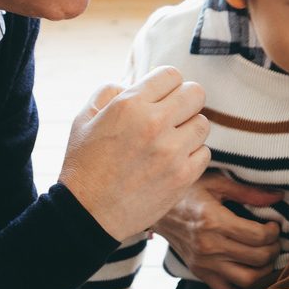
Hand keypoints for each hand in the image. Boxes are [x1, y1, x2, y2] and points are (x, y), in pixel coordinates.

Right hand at [58, 68, 211, 241]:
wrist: (87, 214)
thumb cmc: (84, 165)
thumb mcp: (84, 118)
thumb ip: (110, 91)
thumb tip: (136, 84)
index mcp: (130, 104)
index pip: (172, 74)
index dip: (167, 84)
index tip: (162, 97)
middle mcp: (154, 123)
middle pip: (196, 93)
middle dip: (185, 101)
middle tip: (173, 115)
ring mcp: (172, 151)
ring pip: (203, 123)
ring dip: (189, 129)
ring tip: (171, 141)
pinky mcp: (183, 176)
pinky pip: (204, 153)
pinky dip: (192, 155)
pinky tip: (174, 161)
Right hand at [154, 171, 282, 288]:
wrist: (156, 209)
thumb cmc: (188, 191)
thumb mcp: (217, 182)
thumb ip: (248, 192)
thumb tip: (278, 197)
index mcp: (214, 221)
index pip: (258, 236)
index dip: (273, 232)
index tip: (273, 225)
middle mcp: (209, 246)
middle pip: (257, 259)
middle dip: (273, 249)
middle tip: (273, 240)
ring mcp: (204, 263)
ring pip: (246, 280)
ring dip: (263, 270)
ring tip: (264, 256)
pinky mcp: (199, 272)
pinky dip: (241, 284)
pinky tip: (246, 268)